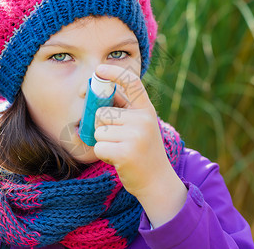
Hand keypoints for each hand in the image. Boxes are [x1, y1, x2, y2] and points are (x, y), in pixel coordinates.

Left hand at [94, 64, 186, 226]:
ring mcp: (136, 135)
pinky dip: (103, 154)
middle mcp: (143, 118)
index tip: (99, 70)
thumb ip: (124, 110)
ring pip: (98, 130)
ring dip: (103, 142)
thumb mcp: (140, 126)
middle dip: (102, 126)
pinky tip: (118, 159)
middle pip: (102, 112)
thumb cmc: (143, 152)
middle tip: (118, 139)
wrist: (157, 182)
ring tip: (120, 149)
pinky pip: (99, 146)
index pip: (131, 82)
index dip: (113, 73)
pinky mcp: (126, 152)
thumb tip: (95, 95)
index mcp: (147, 109)